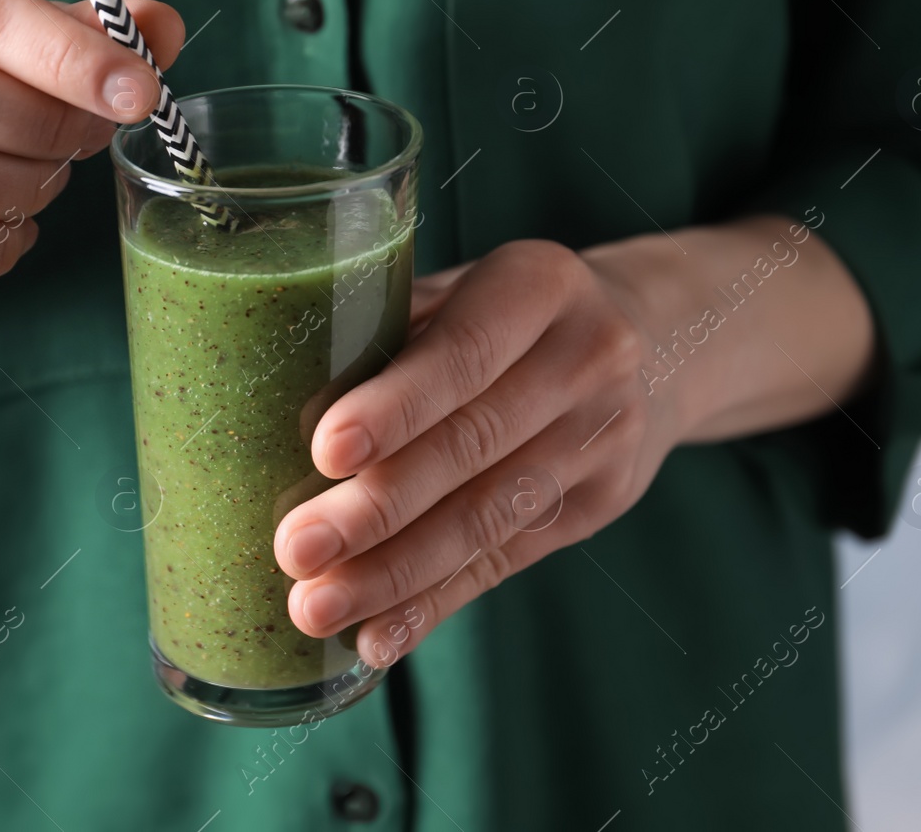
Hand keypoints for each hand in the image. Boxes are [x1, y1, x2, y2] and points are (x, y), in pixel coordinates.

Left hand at [274, 239, 679, 667]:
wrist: (654, 343)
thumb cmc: (506, 313)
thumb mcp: (463, 290)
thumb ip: (390, 332)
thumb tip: (266, 406)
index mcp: (540, 285)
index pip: (464, 353)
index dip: (396, 407)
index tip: (325, 452)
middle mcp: (588, 358)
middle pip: (474, 444)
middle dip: (378, 507)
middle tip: (296, 550)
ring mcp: (604, 438)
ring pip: (490, 516)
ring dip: (396, 573)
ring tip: (317, 607)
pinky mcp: (600, 505)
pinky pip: (506, 560)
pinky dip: (435, 601)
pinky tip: (378, 636)